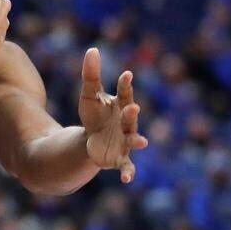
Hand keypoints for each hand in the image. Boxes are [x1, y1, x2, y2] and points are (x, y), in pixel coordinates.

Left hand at [79, 47, 147, 183]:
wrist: (91, 140)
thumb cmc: (95, 115)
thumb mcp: (89, 95)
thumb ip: (91, 74)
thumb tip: (93, 49)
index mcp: (121, 106)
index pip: (124, 93)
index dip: (125, 85)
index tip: (125, 75)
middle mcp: (127, 123)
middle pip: (130, 117)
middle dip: (132, 113)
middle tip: (132, 106)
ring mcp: (125, 141)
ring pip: (133, 140)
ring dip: (137, 140)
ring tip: (142, 141)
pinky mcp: (119, 158)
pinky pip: (127, 166)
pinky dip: (128, 172)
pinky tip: (127, 180)